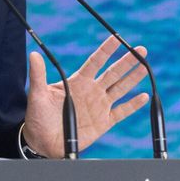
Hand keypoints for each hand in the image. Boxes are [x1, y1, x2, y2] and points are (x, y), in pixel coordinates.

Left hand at [23, 35, 149, 157]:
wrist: (43, 142)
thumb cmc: (38, 117)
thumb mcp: (38, 94)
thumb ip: (38, 75)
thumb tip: (34, 54)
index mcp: (77, 81)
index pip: (95, 61)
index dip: (106, 50)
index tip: (117, 38)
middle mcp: (91, 91)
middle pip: (113, 72)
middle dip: (127, 61)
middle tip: (141, 50)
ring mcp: (99, 106)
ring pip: (120, 89)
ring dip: (133, 78)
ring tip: (145, 67)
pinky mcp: (103, 122)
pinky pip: (121, 112)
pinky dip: (133, 105)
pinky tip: (143, 96)